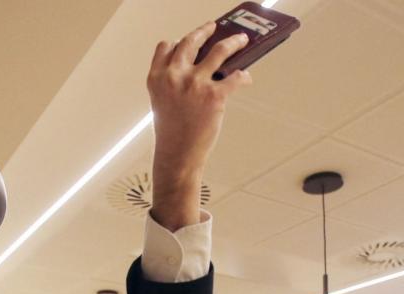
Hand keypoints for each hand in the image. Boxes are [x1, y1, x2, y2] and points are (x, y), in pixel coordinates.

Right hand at [146, 22, 252, 230]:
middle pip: (191, 41)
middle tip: (214, 28)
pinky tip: (246, 78)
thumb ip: (173, 82)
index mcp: (157, 77)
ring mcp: (195, 84)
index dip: (178, 42)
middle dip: (205, 31)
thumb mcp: (163, 102)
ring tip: (241, 40)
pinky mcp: (214, 95)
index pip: (166, 47)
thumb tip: (203, 68)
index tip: (188, 39)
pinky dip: (243, 76)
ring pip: (219, 51)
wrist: (177, 155)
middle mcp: (174, 76)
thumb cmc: (171, 132)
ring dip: (233, 42)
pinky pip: (236, 77)